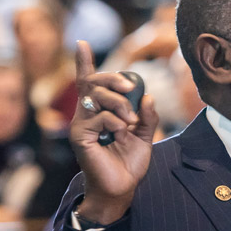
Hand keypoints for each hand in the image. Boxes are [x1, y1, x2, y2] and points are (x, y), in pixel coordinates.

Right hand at [70, 40, 158, 223]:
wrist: (122, 188)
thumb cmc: (129, 163)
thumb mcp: (144, 136)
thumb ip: (148, 116)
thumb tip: (149, 96)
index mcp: (100, 111)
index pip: (89, 82)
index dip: (83, 62)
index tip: (81, 43)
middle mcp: (86, 114)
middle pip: (93, 82)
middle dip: (113, 79)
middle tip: (130, 88)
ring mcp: (81, 124)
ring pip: (96, 95)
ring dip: (119, 103)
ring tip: (131, 120)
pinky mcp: (81, 136)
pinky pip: (99, 116)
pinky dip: (115, 120)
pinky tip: (121, 132)